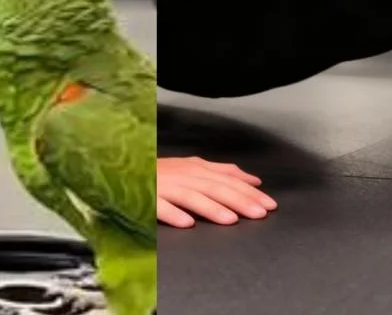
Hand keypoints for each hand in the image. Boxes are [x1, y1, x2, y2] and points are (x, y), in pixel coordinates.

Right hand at [157, 156, 276, 227]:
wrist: (121, 169)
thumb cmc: (160, 172)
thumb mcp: (193, 168)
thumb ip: (223, 172)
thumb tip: (253, 179)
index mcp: (195, 169)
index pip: (227, 180)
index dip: (249, 191)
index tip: (270, 204)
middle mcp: (183, 175)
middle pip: (215, 187)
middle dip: (239, 200)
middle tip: (259, 213)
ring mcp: (164, 185)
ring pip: (192, 196)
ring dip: (211, 208)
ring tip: (230, 220)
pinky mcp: (145, 197)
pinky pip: (159, 206)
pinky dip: (172, 213)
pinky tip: (186, 223)